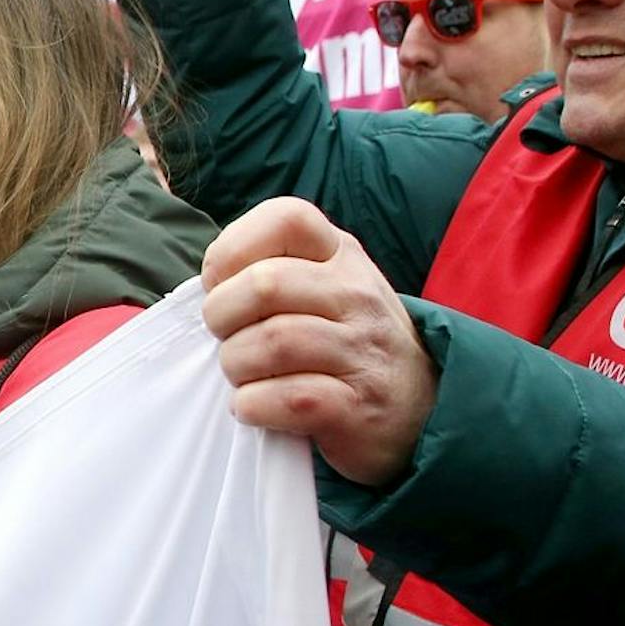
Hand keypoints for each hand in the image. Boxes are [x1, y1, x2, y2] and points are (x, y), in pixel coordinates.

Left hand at [201, 197, 437, 488]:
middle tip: (225, 338)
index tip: (220, 284)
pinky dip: (254, 406)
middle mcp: (357, 294)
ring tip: (241, 375)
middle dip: (221, 315)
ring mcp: (363, 350)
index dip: (234, 248)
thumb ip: (269, 273)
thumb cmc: (344, 342)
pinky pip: (289, 398)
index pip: (287, 218)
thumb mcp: (321, 288)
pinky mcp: (360, 406)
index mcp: (340, 255)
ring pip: (274, 342)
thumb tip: (205, 292)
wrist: (419, 406)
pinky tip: (253, 407)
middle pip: (266, 284)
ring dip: (235, 364)